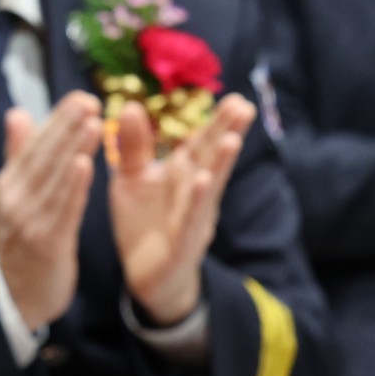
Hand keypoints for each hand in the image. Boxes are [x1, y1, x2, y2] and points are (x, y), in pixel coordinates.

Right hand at [0, 93, 99, 330]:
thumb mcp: (17, 196)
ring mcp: (30, 220)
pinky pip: (63, 210)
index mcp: (12, 183)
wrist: (12, 296)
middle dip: (66, 127)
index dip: (57, 121)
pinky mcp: (46, 243)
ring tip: (94, 122)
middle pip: (44, 157)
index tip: (81, 97)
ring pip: (55, 179)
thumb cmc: (23, 241)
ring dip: (73, 149)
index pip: (34, 145)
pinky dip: (73, 187)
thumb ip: (20, 155)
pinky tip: (86, 165)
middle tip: (89, 99)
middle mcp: (17, 198)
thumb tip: (17, 113)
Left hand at [105, 93, 256, 326]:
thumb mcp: (133, 179)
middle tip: (243, 106)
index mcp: (181, 175)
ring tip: (232, 140)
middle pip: (211, 160)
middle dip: (226, 134)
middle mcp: (193, 193)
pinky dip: (196, 202)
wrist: (147, 277)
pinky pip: (189, 221)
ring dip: (219, 165)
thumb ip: (134, 146)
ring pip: (207, 189)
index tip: (234, 98)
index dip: (216, 123)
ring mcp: (191, 219)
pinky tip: (204, 182)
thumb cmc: (145, 223)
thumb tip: (131, 106)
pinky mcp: (181, 245)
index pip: (201, 144)